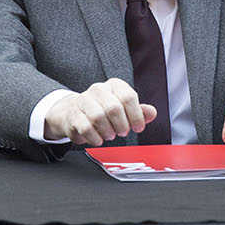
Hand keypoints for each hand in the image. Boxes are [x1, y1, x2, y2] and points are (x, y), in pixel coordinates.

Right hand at [43, 79, 158, 146]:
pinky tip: (99, 139)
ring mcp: (83, 100)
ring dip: (108, 132)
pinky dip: (95, 138)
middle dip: (121, 125)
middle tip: (122, 132)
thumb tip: (152, 113)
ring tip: (110, 135)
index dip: (136, 116)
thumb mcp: (124, 109)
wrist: (74, 112)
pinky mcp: (72, 114)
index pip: (128, 97)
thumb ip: (139, 111)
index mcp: (114, 85)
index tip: (138, 127)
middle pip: (114, 108)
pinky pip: (85, 127)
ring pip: (98, 117)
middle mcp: (98, 89)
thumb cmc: (103, 110)